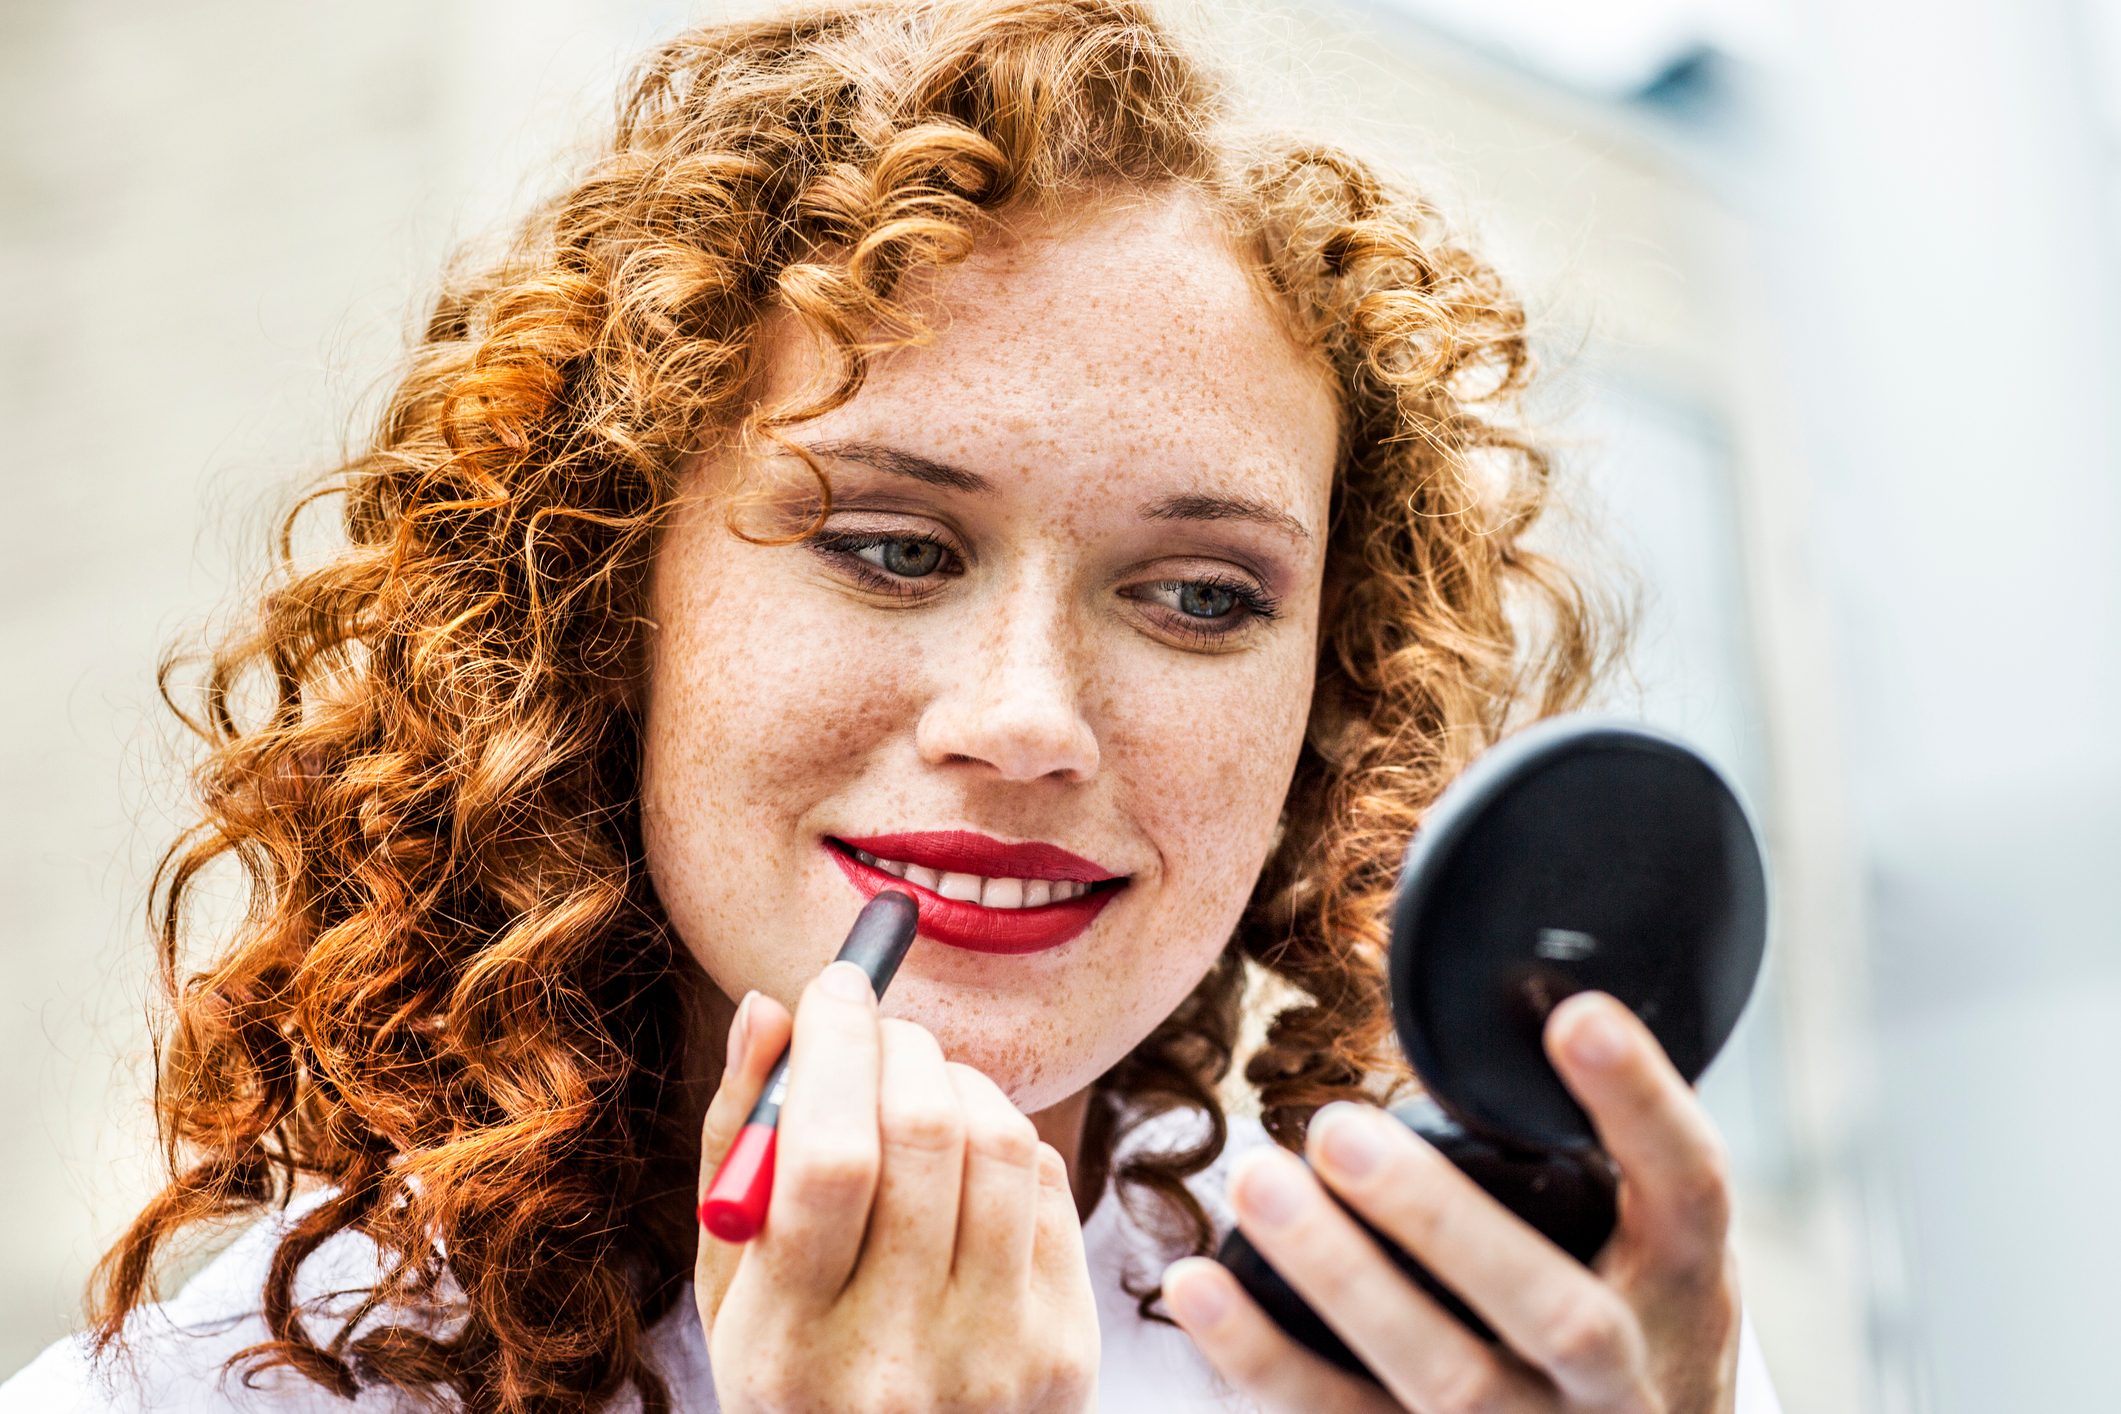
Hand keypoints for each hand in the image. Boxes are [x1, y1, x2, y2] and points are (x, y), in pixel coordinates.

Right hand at [694, 963, 1100, 1412]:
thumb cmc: (794, 1374)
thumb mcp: (729, 1287)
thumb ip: (739, 1145)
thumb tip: (768, 1007)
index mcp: (787, 1348)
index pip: (829, 1160)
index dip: (836, 1047)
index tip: (833, 986)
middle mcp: (897, 1361)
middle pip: (926, 1134)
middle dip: (901, 1045)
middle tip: (876, 1031)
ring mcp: (995, 1359)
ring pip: (1001, 1143)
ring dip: (958, 1081)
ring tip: (920, 1095)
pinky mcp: (1065, 1351)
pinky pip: (1050, 1186)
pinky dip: (1006, 1144)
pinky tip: (965, 1168)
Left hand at [1162, 991, 1741, 1412]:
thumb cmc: (1633, 1326)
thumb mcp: (1656, 1250)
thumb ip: (1598, 1153)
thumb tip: (1514, 990)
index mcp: (1687, 1290)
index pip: (1690, 1189)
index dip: (1641, 1103)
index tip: (1575, 1014)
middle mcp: (1625, 1378)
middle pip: (1552, 1313)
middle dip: (1442, 1222)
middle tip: (1339, 1130)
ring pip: (1443, 1379)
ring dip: (1339, 1279)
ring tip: (1256, 1182)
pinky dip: (1261, 1357)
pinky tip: (1198, 1283)